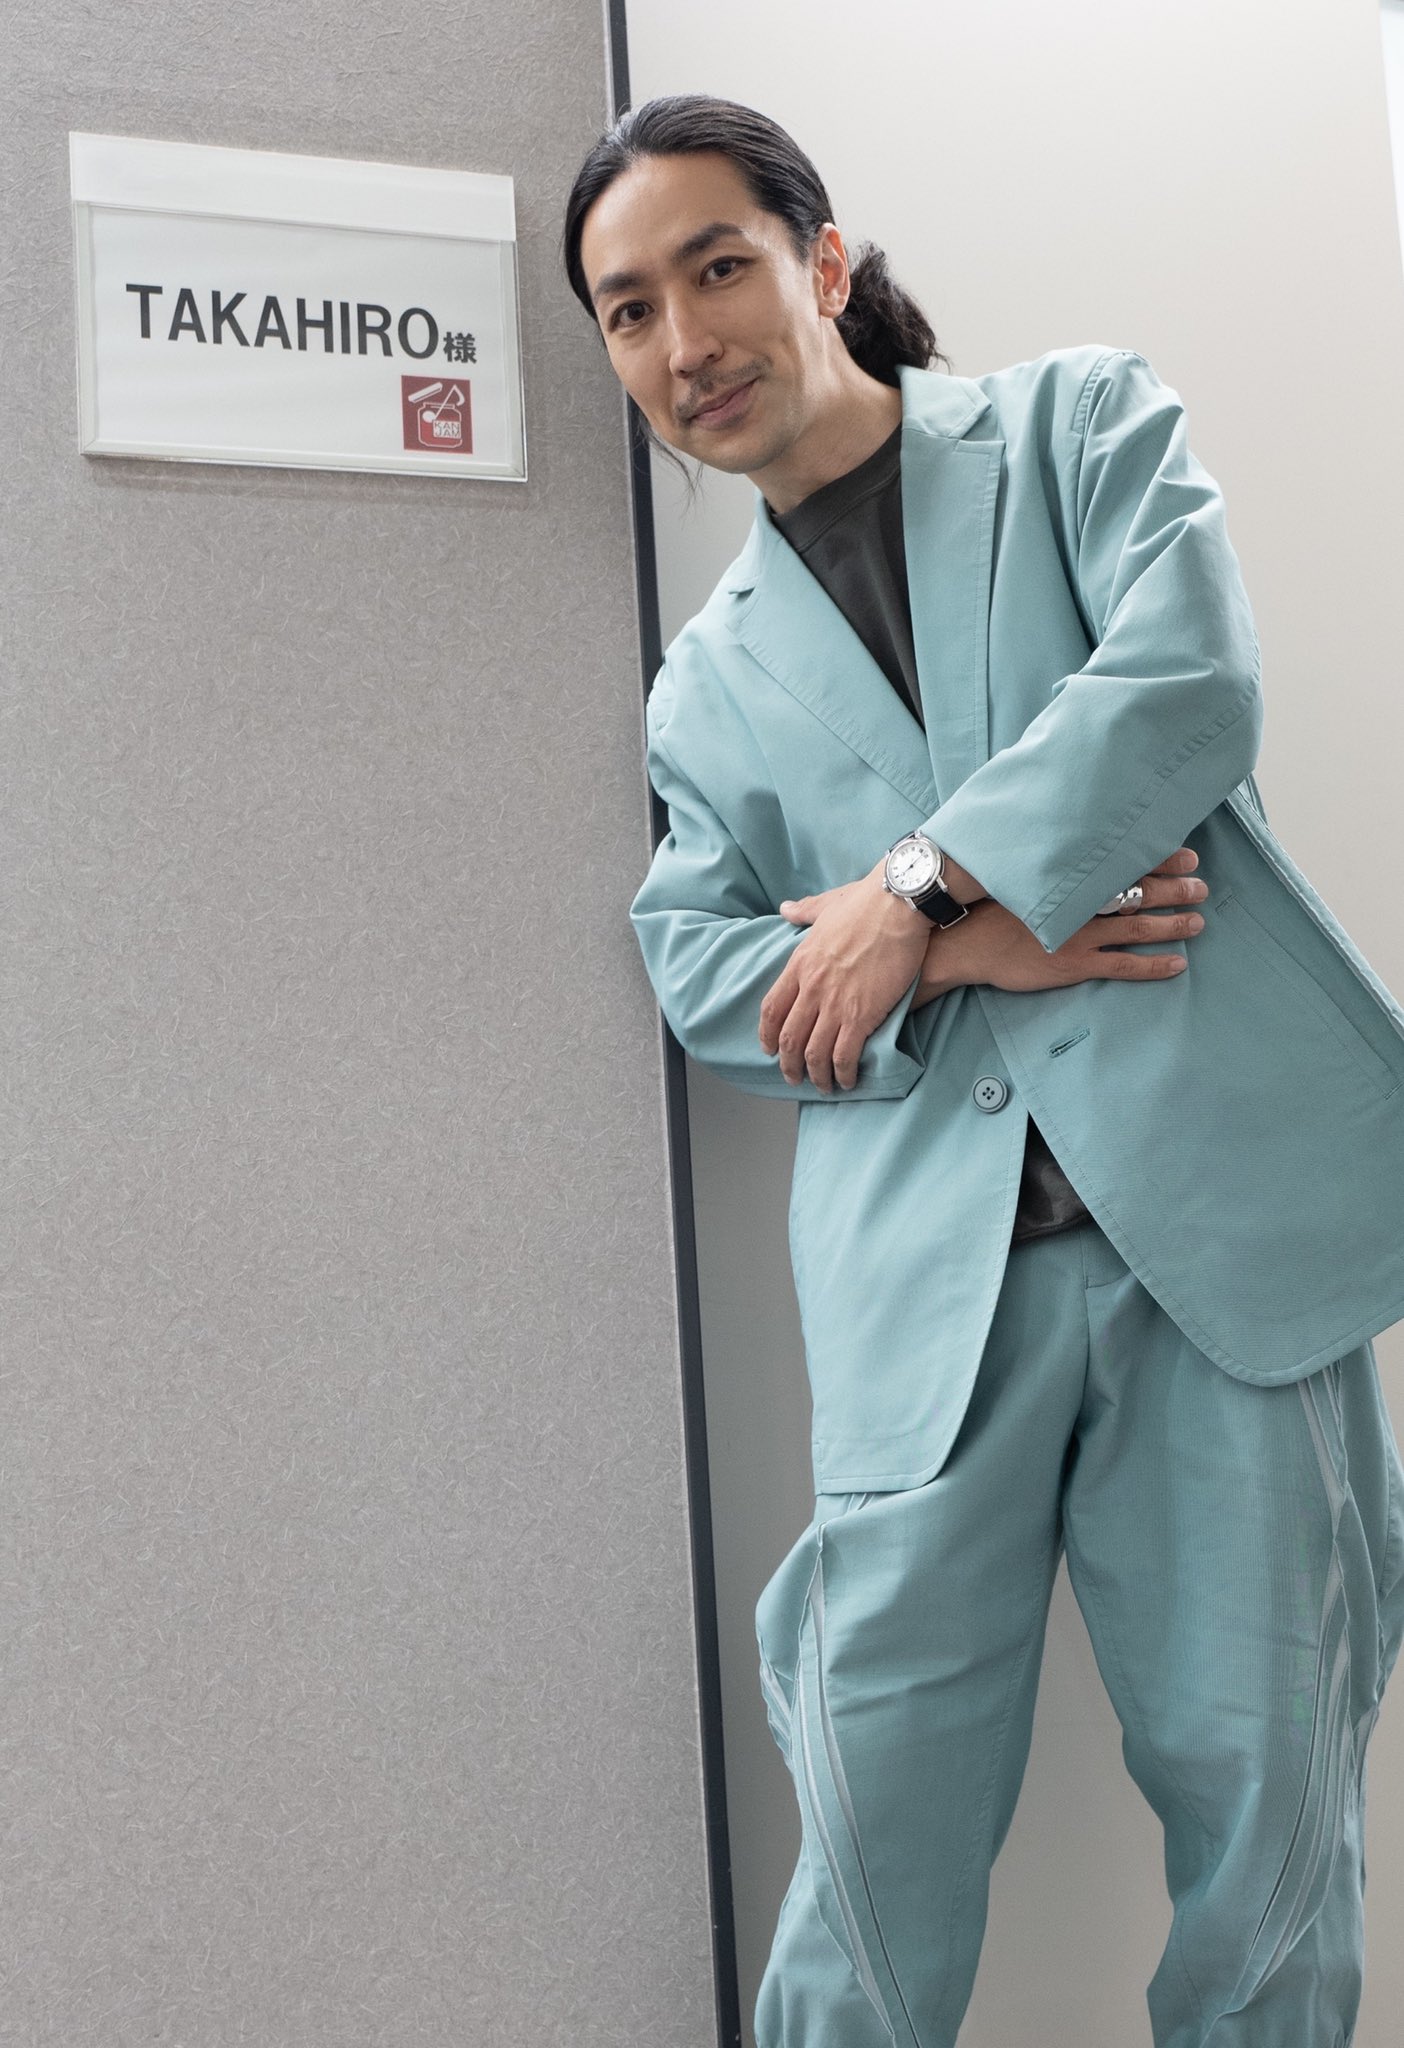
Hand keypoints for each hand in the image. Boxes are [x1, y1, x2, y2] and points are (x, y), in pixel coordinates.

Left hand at [760, 858, 931, 1090]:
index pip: (772, 1008)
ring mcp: (835, 1003)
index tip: (769, 1049)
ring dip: (816, 1075)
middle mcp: (812, 987)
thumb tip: (786, 909)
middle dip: (788, 1064)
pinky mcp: (862, 1014)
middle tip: (793, 1078)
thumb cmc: (866, 903)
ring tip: (823, 1086)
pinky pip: (845, 1054)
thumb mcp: (826, 905)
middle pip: (789, 1037)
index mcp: (799, 963)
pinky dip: (843, 1072)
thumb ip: (804, 912)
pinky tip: (848, 1079)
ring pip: (814, 1052)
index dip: (767, 1034)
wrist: (899, 906)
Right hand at [915, 848, 1208, 1001]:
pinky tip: (1177, 964)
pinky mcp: (1074, 964)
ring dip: (1172, 924)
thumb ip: (1049, 862)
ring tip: (1199, 922)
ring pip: (1139, 928)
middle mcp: (1082, 903)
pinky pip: (1123, 965)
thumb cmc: (989, 907)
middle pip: (1140, 892)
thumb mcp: (1019, 874)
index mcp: (1071, 878)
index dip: (1160, 859)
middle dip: (1176, 889)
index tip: (1188, 855)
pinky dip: (1153, 965)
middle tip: (1202, 887)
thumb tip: (1072, 845)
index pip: (1125, 863)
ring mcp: (1080, 934)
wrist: (964, 943)